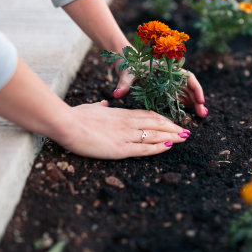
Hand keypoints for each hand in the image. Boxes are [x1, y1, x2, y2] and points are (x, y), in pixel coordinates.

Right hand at [55, 101, 190, 159]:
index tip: (172, 122)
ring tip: (184, 138)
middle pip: (156, 123)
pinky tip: (169, 146)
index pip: (148, 115)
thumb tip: (105, 103)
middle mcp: (127, 123)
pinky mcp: (121, 148)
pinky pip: (144, 148)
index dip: (162, 119)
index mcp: (121, 113)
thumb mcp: (92, 107)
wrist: (66, 123)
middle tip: (186, 131)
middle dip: (172, 127)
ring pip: (154, 134)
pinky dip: (158, 147)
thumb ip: (101, 106)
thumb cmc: (75, 115)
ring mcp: (126, 135)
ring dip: (171, 136)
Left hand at [112, 67, 207, 117]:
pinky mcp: (165, 87)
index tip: (200, 100)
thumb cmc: (128, 64)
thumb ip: (124, 84)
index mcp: (166, 67)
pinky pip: (178, 95)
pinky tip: (189, 112)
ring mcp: (169, 80)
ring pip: (185, 91)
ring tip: (200, 115)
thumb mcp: (126, 73)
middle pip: (189, 86)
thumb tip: (116, 94)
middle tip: (203, 113)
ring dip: (193, 102)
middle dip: (197, 99)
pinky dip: (185, 103)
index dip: (195, 88)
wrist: (125, 60)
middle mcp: (170, 74)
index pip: (186, 76)